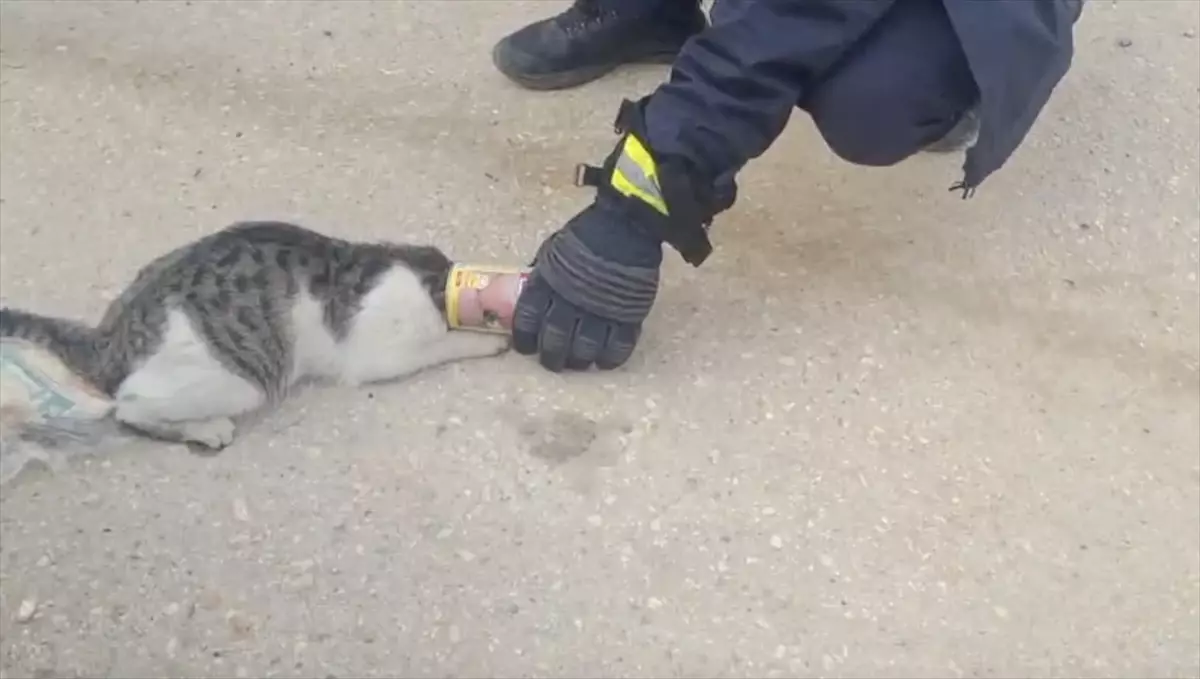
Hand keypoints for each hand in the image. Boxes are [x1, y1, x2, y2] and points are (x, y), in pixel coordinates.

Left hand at [512, 198, 663, 371]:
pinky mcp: (627, 315)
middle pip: (555, 341)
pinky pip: (618, 346)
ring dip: (580, 360)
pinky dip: (610, 358)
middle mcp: (570, 301)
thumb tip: (530, 297)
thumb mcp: (552, 252)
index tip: (526, 347)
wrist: (625, 225)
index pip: (527, 321)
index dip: (524, 339)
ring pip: (584, 348)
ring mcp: (599, 310)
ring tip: (579, 362)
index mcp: (547, 284)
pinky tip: (605, 360)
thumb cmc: (585, 235)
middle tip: (554, 362)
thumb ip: (542, 278)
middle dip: (552, 357)